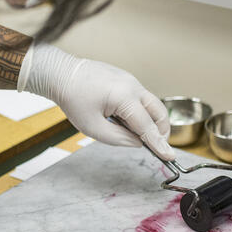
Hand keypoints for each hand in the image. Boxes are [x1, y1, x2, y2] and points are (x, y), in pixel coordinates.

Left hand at [19, 44, 173, 159]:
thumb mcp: (93, 128)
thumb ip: (118, 139)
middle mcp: (133, 86)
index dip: (159, 144)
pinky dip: (141, 111)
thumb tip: (138, 142)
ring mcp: (131, 80)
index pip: (148, 126)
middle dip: (161, 131)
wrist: (62, 74)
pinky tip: (126, 120)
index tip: (169, 156)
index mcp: (125, 97)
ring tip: (134, 134)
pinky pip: (141, 98)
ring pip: (152, 104)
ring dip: (151, 121)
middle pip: (159, 112)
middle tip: (156, 147)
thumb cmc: (73, 99)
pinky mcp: (127, 79)